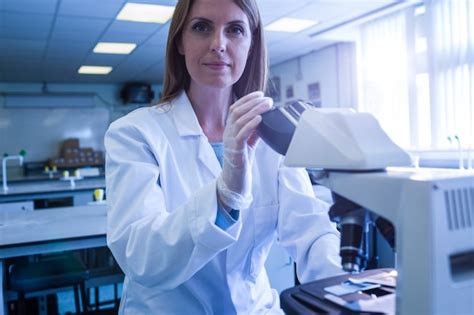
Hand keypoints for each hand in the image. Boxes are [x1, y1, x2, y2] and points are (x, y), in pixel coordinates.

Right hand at [217, 91, 272, 209]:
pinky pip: (241, 134)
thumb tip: (264, 121)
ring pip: (240, 120)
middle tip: (267, 98)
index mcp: (230, 130)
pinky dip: (251, 124)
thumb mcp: (248, 144)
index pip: (235, 109)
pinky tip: (259, 119)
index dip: (247, 99)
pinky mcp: (235, 151)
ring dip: (255, 110)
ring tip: (267, 105)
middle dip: (252, 102)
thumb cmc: (241, 163)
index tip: (260, 94)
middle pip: (237, 111)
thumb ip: (254, 133)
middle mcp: (227, 133)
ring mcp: (230, 142)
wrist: (234, 183)